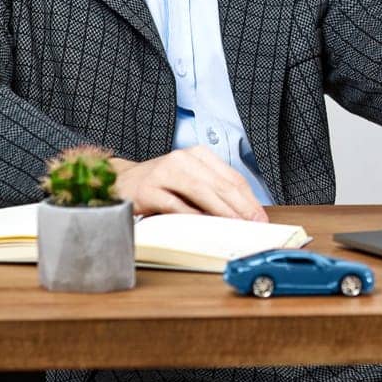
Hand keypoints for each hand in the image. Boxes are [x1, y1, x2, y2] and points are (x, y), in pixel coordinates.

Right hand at [109, 147, 267, 220]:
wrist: (122, 182)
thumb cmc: (161, 184)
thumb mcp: (190, 180)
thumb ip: (214, 191)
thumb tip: (244, 214)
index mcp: (198, 155)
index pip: (231, 177)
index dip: (249, 199)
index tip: (260, 217)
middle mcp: (182, 159)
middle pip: (220, 184)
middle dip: (241, 207)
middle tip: (254, 224)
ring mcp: (164, 172)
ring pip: (201, 191)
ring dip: (221, 211)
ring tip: (236, 225)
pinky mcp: (148, 190)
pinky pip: (175, 205)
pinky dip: (192, 216)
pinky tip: (204, 226)